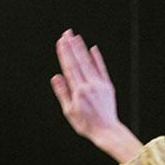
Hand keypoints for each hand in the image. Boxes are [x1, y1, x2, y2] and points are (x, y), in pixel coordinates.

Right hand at [50, 30, 139, 159]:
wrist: (107, 131)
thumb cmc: (86, 124)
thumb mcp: (69, 112)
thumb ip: (63, 93)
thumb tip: (56, 76)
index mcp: (78, 91)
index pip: (69, 68)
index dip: (64, 54)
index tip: (60, 42)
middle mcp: (89, 85)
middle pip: (79, 62)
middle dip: (72, 46)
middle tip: (67, 33)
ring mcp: (100, 85)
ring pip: (89, 63)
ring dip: (82, 49)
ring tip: (76, 37)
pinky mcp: (108, 87)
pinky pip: (102, 70)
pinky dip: (97, 59)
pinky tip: (93, 49)